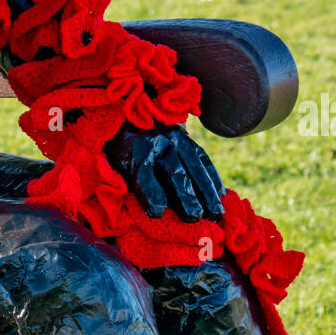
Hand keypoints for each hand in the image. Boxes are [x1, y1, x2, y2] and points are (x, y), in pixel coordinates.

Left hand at [106, 124, 225, 222]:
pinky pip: (204, 159)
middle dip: (186, 196)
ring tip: (216, 213)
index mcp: (134, 152)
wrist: (134, 116)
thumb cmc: (122, 152)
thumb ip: (121, 183)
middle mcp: (157, 143)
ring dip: (207, 192)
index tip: (158, 213)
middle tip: (195, 218)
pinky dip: (213, 177)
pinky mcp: (188, 139)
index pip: (143, 175)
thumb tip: (133, 210)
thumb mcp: (114, 164)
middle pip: (174, 172)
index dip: (150, 195)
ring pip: (194, 167)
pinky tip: (221, 195)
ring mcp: (175, 139)